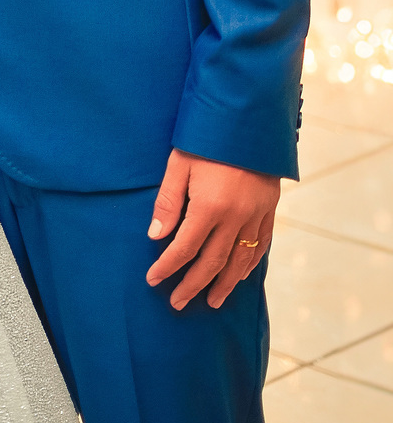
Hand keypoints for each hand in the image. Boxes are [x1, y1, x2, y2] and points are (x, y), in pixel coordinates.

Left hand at [146, 148, 279, 311]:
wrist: (249, 119)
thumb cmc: (208, 140)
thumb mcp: (179, 164)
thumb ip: (168, 201)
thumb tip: (156, 235)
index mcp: (210, 207)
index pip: (184, 248)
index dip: (168, 267)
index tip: (154, 280)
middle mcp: (235, 217)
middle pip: (212, 262)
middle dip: (193, 285)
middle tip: (177, 303)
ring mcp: (255, 215)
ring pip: (239, 260)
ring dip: (224, 284)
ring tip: (211, 301)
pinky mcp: (269, 209)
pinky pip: (261, 245)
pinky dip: (249, 264)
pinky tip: (239, 276)